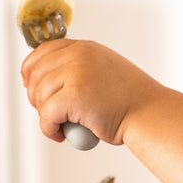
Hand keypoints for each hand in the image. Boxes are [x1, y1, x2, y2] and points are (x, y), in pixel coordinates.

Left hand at [21, 38, 156, 145]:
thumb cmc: (131, 100)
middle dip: (37, 98)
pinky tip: (61, 135)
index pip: (43, 52)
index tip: (32, 86)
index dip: (31, 71)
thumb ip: (79, 67)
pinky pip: (46, 115)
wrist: (150, 113)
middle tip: (51, 113)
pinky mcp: (74, 97)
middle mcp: (79, 56)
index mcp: (85, 48)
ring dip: (45, 115)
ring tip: (61, 124)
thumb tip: (47, 79)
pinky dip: (49, 129)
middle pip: (36, 75)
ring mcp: (76, 74)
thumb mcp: (104, 70)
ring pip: (39, 96)